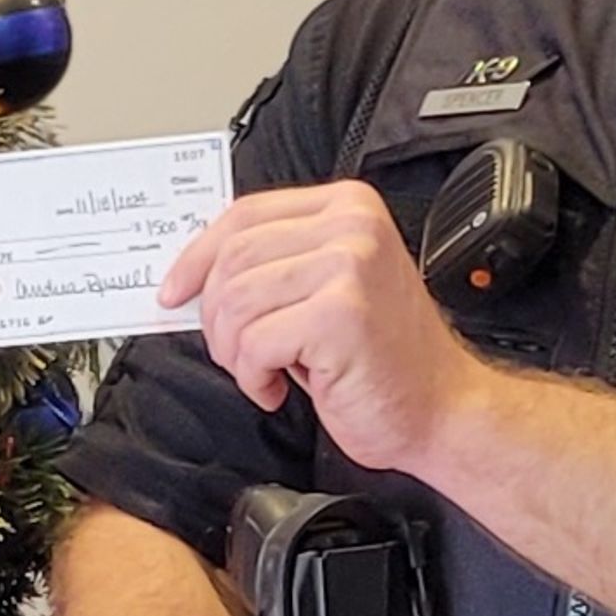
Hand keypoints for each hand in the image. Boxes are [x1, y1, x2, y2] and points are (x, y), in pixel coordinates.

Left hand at [157, 182, 484, 474]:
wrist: (441, 410)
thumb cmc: (380, 357)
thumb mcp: (326, 287)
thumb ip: (274, 264)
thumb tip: (193, 274)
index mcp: (347, 206)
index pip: (244, 214)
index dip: (197, 256)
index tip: (174, 290)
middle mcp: (351, 226)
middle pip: (233, 257)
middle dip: (217, 316)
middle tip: (236, 353)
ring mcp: (349, 266)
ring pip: (236, 301)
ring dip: (234, 351)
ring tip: (264, 371)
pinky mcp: (341, 314)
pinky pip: (254, 342)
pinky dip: (253, 376)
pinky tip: (279, 387)